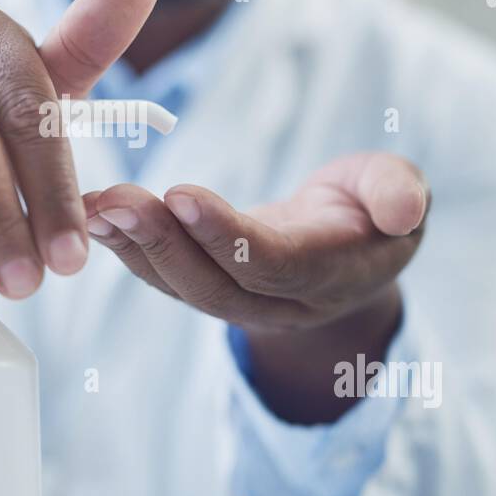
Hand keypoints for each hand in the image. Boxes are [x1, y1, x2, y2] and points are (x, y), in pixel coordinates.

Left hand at [83, 152, 428, 332]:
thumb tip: (403, 210)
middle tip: (115, 200)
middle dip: (161, 241)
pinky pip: (162, 275)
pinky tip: (92, 214)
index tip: (181, 193)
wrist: (352, 250)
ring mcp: (239, 303)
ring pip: (179, 284)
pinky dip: (125, 246)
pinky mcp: (207, 288)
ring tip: (94, 204)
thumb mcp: (400, 192)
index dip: (227, 234)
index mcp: (328, 274)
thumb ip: (400, 193)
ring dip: (132, 245)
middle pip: (213, 282)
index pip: (272, 263)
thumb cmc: (375, 207)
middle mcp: (278, 303)